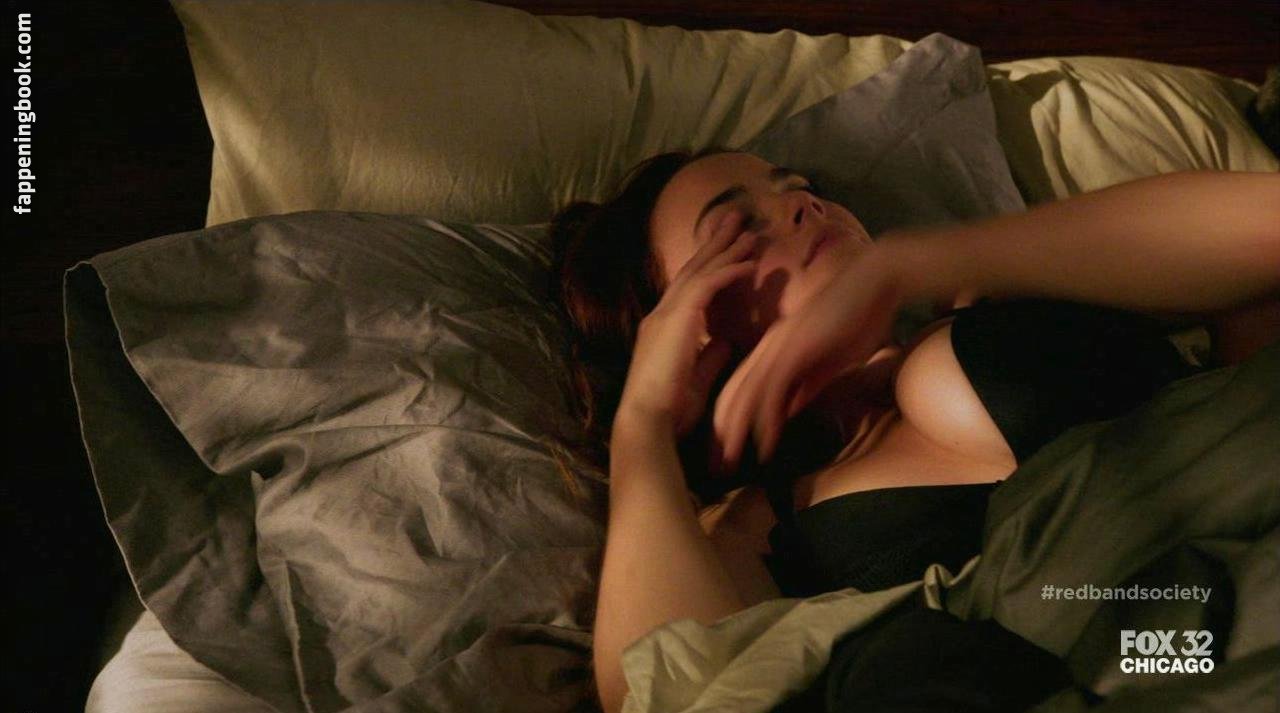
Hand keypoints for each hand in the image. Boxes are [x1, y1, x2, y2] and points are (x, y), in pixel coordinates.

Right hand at [615, 211, 759, 438]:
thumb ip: (709, 357)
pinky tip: (749, 262)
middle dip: (714, 243)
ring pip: (699, 270)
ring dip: (725, 248)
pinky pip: (707, 284)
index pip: (688, 288)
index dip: (708, 266)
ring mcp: (667, 313)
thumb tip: (725, 341)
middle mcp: (662, 314)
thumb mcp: (696, 379)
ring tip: (746, 228)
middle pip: (692, 268)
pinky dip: (728, 271)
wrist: (648, 418)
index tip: (728, 249)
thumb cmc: (669, 410)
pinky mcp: (677, 318)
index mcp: (663, 328)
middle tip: (734, 219)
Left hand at [711, 247, 905, 471]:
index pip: (740, 391)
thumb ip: (805, 387)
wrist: (876, 281)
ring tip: (728, 463)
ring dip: (736, 433)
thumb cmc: (856, 318)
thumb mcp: (827, 363)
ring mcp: (780, 348)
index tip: (725, 453)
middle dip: (722, 435)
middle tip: (716, 468)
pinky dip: (766, 420)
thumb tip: (787, 412)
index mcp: (773, 350)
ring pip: (745, 395)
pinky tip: (763, 445)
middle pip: (732, 396)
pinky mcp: (796, 348)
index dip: (729, 423)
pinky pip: (773, 389)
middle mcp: (768, 349)